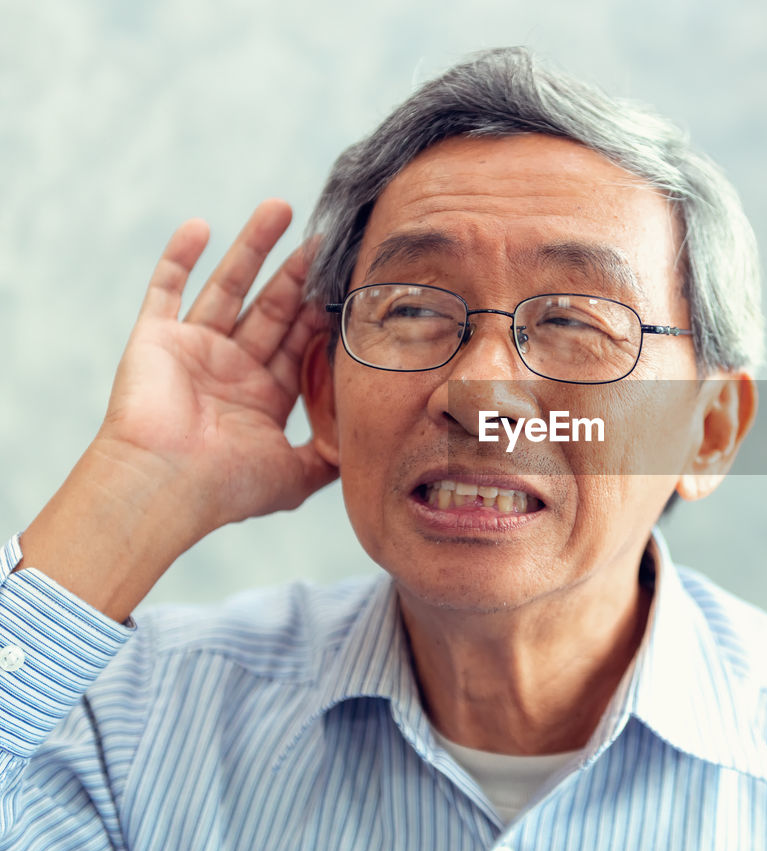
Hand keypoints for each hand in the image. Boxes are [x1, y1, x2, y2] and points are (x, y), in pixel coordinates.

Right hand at [18, 200, 337, 620]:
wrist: (163, 489)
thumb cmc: (228, 488)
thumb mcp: (297, 475)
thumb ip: (333, 455)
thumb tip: (374, 447)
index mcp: (264, 398)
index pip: (302, 342)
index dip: (324, 312)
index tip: (351, 278)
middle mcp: (231, 370)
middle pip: (273, 308)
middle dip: (299, 273)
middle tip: (327, 238)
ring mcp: (193, 351)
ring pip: (230, 286)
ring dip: (253, 247)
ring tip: (282, 208)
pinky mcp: (155, 340)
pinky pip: (165, 290)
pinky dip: (178, 258)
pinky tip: (200, 225)